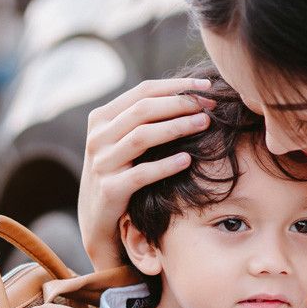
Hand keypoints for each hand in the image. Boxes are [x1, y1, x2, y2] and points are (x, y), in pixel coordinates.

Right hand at [79, 78, 213, 270]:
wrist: (96, 220)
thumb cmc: (119, 173)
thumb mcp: (121, 141)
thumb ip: (142, 119)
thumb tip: (188, 94)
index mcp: (101, 118)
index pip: (143, 91)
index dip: (177, 87)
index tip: (207, 87)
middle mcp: (98, 137)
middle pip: (144, 110)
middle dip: (181, 104)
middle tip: (210, 106)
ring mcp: (102, 163)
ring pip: (142, 136)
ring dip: (177, 128)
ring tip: (205, 124)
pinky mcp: (110, 190)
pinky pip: (142, 174)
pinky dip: (166, 165)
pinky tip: (188, 160)